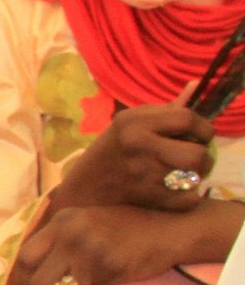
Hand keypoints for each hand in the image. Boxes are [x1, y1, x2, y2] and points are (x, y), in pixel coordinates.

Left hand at [7, 198, 244, 284]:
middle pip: (36, 281)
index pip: (24, 257)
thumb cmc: (124, 227)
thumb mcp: (85, 221)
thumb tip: (26, 271)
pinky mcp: (111, 271)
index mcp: (63, 221)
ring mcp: (91, 254)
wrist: (167, 230)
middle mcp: (72, 236)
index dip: (23, 277)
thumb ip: (57, 239)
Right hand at [51, 102, 217, 213]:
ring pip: (193, 177)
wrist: (81, 190)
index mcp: (133, 122)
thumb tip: (196, 85)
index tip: (200, 137)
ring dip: (194, 178)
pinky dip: (186, 198)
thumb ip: (165, 111)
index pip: (187, 119)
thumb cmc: (109, 153)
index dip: (203, 129)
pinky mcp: (144, 197)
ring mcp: (141, 173)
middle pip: (196, 154)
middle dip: (203, 159)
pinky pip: (187, 199)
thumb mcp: (129, 124)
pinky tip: (176, 193)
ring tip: (183, 175)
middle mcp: (137, 144)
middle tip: (193, 161)